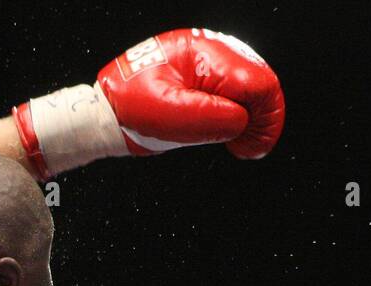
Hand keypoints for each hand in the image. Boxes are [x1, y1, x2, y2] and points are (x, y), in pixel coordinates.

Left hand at [13, 28, 284, 177]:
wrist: (105, 111)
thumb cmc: (127, 108)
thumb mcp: (165, 115)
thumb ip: (207, 118)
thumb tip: (242, 122)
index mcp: (203, 52)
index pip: (255, 81)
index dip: (265, 116)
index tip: (255, 147)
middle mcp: (211, 51)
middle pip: (259, 81)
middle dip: (263, 117)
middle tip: (250, 149)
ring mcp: (211, 63)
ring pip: (251, 88)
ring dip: (253, 117)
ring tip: (242, 146)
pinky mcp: (206, 77)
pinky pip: (236, 93)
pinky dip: (240, 114)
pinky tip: (233, 134)